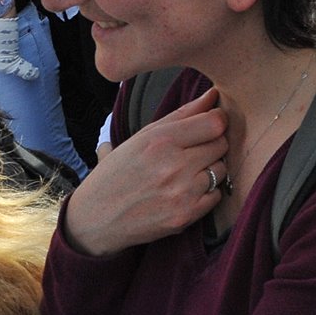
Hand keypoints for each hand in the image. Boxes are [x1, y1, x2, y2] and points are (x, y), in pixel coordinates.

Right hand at [61, 88, 230, 256]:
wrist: (94, 220)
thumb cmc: (118, 173)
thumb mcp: (142, 137)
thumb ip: (182, 114)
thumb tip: (214, 94)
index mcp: (160, 141)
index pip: (215, 123)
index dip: (217, 121)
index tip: (210, 125)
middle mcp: (173, 166)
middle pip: (221, 145)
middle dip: (211, 145)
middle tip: (192, 152)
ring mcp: (181, 193)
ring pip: (221, 170)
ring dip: (209, 170)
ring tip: (185, 174)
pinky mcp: (186, 216)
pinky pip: (217, 195)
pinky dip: (206, 193)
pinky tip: (185, 192)